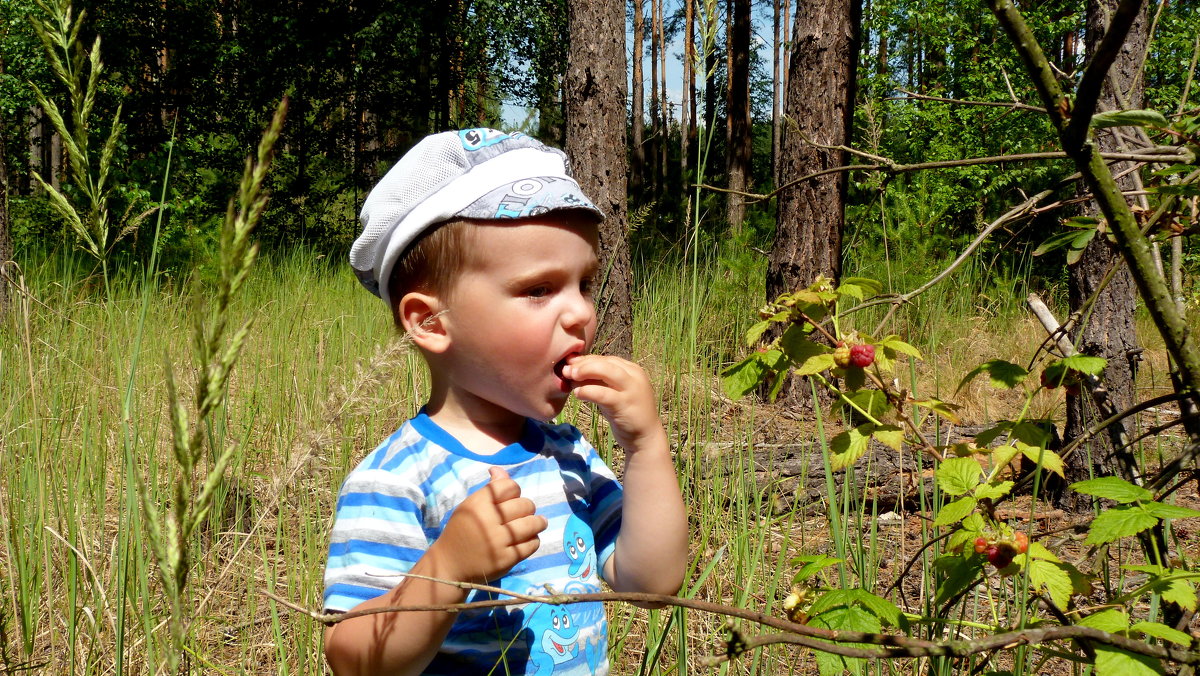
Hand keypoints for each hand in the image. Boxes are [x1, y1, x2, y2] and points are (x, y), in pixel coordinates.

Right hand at [429, 467, 546, 581]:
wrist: (449, 566)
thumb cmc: (461, 531)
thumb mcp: (470, 506)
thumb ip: (489, 489)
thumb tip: (499, 470)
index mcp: (477, 504)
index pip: (509, 486)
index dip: (514, 490)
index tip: (512, 497)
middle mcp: (488, 521)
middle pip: (524, 504)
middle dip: (527, 507)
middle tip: (523, 513)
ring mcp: (498, 542)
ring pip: (532, 524)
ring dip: (538, 522)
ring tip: (539, 522)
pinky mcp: (507, 560)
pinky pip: (532, 544)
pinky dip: (534, 539)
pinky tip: (529, 538)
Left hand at [563, 354, 664, 451]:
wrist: (645, 436)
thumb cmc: (625, 412)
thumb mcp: (613, 392)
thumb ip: (599, 381)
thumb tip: (573, 371)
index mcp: (632, 370)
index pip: (606, 359)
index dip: (586, 360)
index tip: (570, 364)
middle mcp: (634, 376)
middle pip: (605, 362)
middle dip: (583, 364)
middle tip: (566, 370)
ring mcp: (632, 389)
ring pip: (606, 372)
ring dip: (585, 372)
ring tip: (570, 378)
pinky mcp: (626, 404)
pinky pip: (603, 393)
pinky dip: (588, 391)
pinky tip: (578, 394)